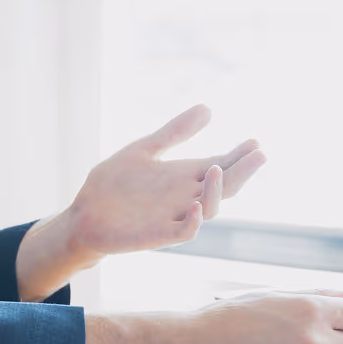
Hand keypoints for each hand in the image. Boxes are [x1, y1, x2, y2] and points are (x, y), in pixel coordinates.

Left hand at [16, 105, 264, 300]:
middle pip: (225, 186)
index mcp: (186, 176)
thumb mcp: (145, 149)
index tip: (255, 142)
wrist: (83, 216)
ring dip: (216, 190)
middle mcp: (187, 196)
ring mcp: (175, 216)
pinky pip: (184, 232)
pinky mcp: (159, 235)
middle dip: (243, 171)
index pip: (222, 165)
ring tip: (218, 167)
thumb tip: (209, 108)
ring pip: (210, 208)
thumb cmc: (114, 185)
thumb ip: (175, 132)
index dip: (239, 156)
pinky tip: (195, 206)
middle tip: (259, 154)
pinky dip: (194, 221)